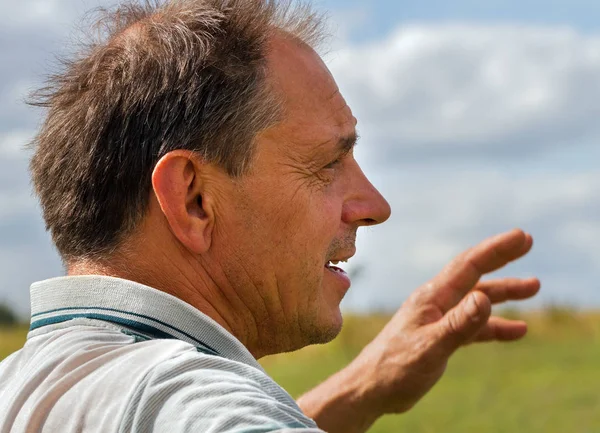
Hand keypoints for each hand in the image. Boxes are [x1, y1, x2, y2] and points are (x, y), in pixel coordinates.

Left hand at [353, 228, 539, 415]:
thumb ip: (458, 324)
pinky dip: (494, 326)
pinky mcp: (439, 336)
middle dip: (501, 258)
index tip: (521, 237)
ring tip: (534, 286)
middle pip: (474, 275)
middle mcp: (435, 302)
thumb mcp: (430, 347)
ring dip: (504, 292)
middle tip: (527, 242)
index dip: (496, 250)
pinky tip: (517, 330)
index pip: (468, 266)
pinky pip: (473, 326)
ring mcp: (437, 319)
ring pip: (476, 299)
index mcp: (431, 298)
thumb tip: (485, 297)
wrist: (370, 389)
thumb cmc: (394, 368)